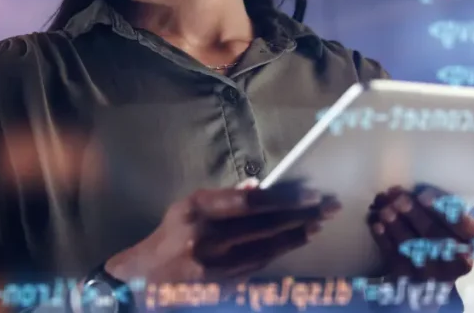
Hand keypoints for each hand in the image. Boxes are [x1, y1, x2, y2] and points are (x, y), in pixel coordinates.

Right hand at [106, 180, 340, 283]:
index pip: (251, 202)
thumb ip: (223, 198)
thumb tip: (259, 187)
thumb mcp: (187, 207)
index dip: (285, 198)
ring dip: (297, 235)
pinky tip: (296, 241)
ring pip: (268, 248)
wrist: (145, 279)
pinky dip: (280, 251)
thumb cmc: (169, 236)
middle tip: (328, 206)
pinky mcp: (223, 285)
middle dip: (301, 215)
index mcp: (197, 210)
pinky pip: (260, 264)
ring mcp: (217, 266)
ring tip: (318, 223)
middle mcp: (207, 238)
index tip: (310, 193)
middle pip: (266, 225)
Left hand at [367, 185, 473, 282]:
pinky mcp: (410, 278)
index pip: (463, 226)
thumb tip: (412, 190)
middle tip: (399, 200)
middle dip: (414, 215)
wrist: (432, 268)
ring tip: (384, 209)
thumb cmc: (440, 230)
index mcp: (471, 239)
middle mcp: (456, 260)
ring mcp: (432, 272)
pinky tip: (376, 224)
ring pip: (413, 247)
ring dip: (396, 226)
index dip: (443, 211)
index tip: (423, 196)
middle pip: (434, 235)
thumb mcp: (449, 217)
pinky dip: (384, 240)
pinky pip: (395, 258)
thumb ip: (438, 204)